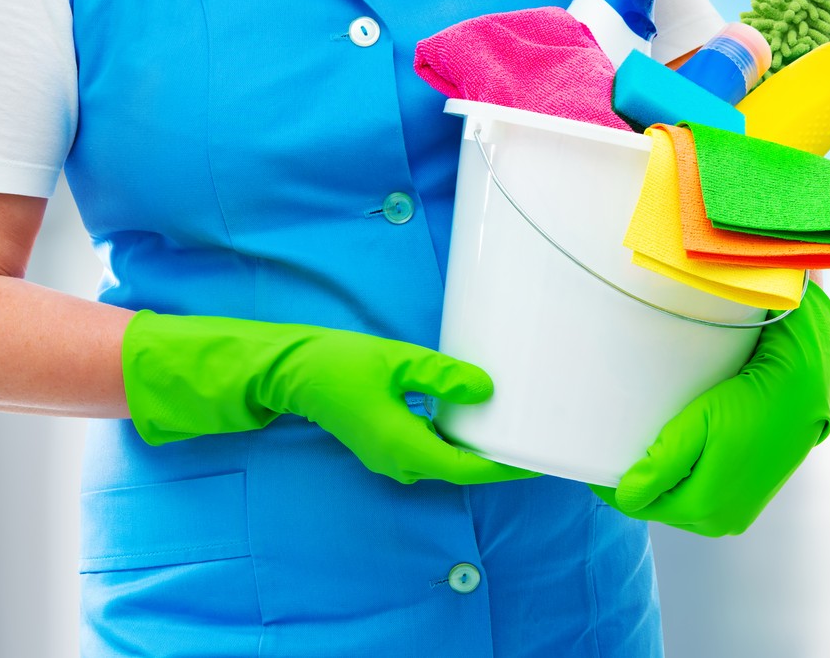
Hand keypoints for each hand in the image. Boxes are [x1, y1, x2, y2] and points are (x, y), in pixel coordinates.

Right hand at [123, 312, 535, 485]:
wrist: (288, 372)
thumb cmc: (336, 364)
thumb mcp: (396, 361)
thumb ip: (442, 376)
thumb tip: (484, 390)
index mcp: (404, 447)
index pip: (469, 469)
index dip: (508, 467)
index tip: (541, 460)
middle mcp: (399, 461)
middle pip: (462, 470)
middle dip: (500, 459)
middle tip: (539, 440)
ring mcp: (391, 457)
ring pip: (447, 461)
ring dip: (479, 451)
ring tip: (517, 430)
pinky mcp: (387, 444)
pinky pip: (431, 450)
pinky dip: (458, 441)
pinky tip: (476, 420)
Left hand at [591, 282, 829, 535]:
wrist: (804, 390)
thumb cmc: (752, 399)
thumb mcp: (698, 424)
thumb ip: (659, 465)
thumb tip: (625, 495)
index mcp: (705, 507)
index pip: (640, 504)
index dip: (615, 485)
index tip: (596, 464)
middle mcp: (721, 520)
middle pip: (661, 506)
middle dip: (641, 483)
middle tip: (621, 449)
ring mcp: (738, 513)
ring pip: (683, 501)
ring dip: (666, 481)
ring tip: (653, 449)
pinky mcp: (750, 499)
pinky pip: (705, 493)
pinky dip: (691, 478)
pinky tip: (688, 453)